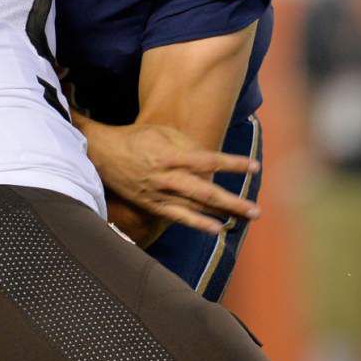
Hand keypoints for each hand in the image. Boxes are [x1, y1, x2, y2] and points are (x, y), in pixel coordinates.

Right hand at [73, 111, 259, 242]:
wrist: (104, 155)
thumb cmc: (136, 138)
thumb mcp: (161, 132)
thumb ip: (186, 144)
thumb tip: (210, 160)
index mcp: (170, 155)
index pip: (208, 160)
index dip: (232, 164)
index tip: (254, 166)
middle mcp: (167, 177)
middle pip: (206, 191)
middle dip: (233, 202)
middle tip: (256, 211)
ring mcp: (160, 193)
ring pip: (196, 206)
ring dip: (222, 213)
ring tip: (245, 217)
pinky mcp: (152, 205)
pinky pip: (178, 217)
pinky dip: (197, 223)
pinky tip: (216, 229)